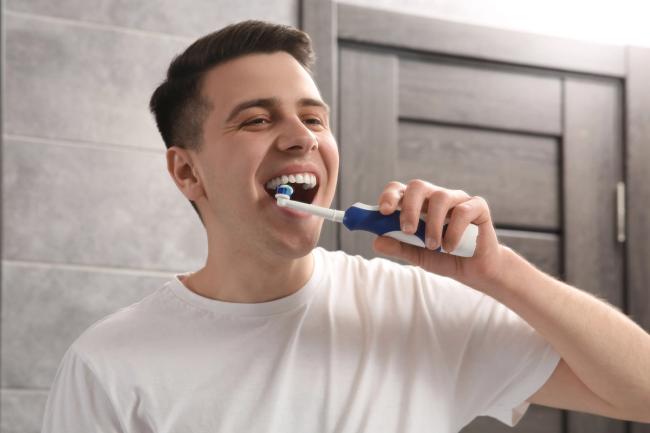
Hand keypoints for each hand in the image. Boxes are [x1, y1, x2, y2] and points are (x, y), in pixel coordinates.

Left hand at [372, 180, 507, 288]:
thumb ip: (398, 247)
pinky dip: (453, 231)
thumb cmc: (444, 257)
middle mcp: (435, 197)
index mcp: (417, 204)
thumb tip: (376, 241)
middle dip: (409, 208)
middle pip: (418, 186)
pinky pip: (463, 211)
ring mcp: (457, 199)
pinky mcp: (478, 206)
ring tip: (433, 246)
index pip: (399, 189)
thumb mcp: (417, 255)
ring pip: (440, 198)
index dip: (389, 196)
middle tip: (407, 230)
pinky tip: (451, 247)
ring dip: (432, 224)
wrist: (474, 270)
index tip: (383, 211)